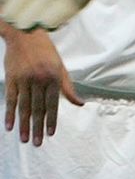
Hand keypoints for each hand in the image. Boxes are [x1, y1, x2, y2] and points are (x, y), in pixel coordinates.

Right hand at [2, 28, 80, 144]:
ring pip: (24, 107)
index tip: (50, 134)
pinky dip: (10, 113)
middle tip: (37, 143)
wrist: (24, 34)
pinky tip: (10, 126)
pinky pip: (10, 99)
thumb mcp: (60, 67)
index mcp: (53, 78)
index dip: (51, 120)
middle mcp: (38, 80)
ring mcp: (23, 79)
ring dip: (24, 125)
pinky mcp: (11, 78)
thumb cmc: (46, 52)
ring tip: (25, 139)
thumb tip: (80, 104)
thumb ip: (67, 87)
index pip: (52, 104)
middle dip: (37, 127)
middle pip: (38, 108)